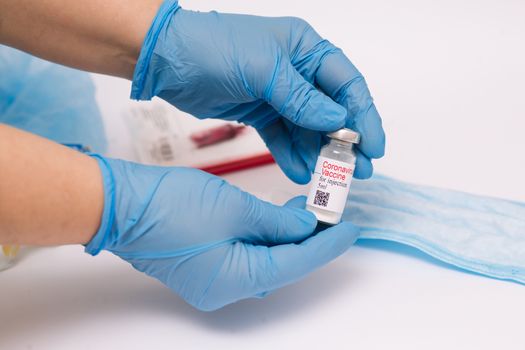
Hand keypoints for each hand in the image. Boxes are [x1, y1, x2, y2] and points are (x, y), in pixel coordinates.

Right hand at [86, 155, 358, 310]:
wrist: (119, 205)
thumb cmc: (170, 205)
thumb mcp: (234, 208)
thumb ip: (276, 221)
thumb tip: (305, 225)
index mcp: (235, 280)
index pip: (296, 264)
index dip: (326, 245)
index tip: (351, 229)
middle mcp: (225, 290)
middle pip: (282, 267)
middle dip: (309, 242)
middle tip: (331, 214)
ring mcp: (213, 282)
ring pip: (265, 263)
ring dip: (286, 239)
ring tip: (308, 213)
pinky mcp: (205, 268)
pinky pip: (246, 258)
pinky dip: (265, 240)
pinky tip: (276, 221)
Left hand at [131, 1, 384, 183]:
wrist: (168, 60)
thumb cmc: (213, 48)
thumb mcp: (264, 70)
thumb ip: (302, 98)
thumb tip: (338, 121)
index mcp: (305, 49)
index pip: (346, 84)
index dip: (364, 116)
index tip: (373, 147)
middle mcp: (296, 71)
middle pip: (331, 110)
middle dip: (345, 141)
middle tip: (357, 171)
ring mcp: (278, 94)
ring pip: (307, 128)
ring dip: (318, 153)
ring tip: (327, 180)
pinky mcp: (259, 112)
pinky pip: (282, 137)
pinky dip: (291, 154)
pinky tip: (301, 173)